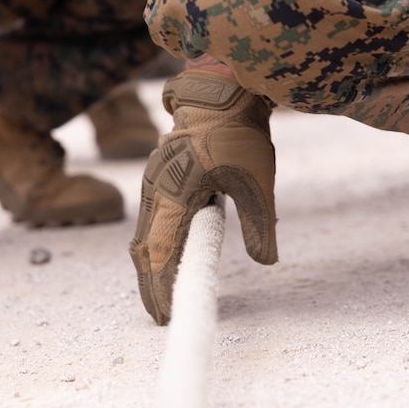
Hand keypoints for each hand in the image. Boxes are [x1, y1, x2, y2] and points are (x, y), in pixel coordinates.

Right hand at [129, 71, 277, 324]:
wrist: (220, 92)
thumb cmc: (238, 134)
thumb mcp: (258, 181)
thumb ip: (260, 224)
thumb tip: (267, 262)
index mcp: (174, 195)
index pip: (159, 254)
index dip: (160, 288)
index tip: (167, 315)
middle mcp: (155, 191)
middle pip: (142, 250)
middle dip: (150, 285)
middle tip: (162, 314)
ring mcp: (152, 182)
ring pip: (142, 235)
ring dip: (150, 266)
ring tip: (162, 294)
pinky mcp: (157, 177)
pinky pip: (148, 220)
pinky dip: (152, 246)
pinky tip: (166, 256)